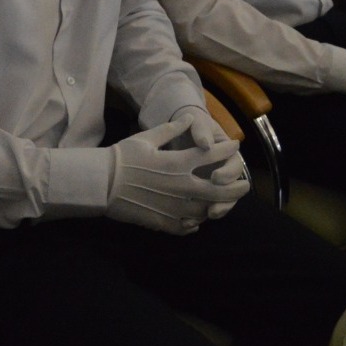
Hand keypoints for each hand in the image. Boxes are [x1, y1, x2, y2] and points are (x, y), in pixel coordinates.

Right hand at [106, 118, 250, 234]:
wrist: (100, 182)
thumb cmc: (122, 157)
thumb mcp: (146, 139)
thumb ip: (171, 130)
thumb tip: (189, 119)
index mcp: (177, 163)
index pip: (211, 155)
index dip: (226, 149)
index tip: (234, 146)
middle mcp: (181, 186)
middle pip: (219, 189)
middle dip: (236, 186)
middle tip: (244, 184)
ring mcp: (173, 206)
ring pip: (206, 210)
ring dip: (216, 206)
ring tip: (220, 202)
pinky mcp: (163, 221)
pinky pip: (187, 226)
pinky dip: (194, 223)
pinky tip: (195, 219)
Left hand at [169, 108, 248, 220]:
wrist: (178, 130)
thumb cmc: (191, 124)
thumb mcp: (196, 122)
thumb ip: (201, 131)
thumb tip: (206, 143)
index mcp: (228, 154)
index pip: (235, 167)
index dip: (228, 174)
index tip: (215, 177)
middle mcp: (224, 172)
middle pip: (231, 192)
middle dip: (224, 201)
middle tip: (213, 209)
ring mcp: (213, 185)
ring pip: (220, 203)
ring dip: (216, 211)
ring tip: (205, 218)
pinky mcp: (200, 194)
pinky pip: (203, 208)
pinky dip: (198, 216)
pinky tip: (188, 223)